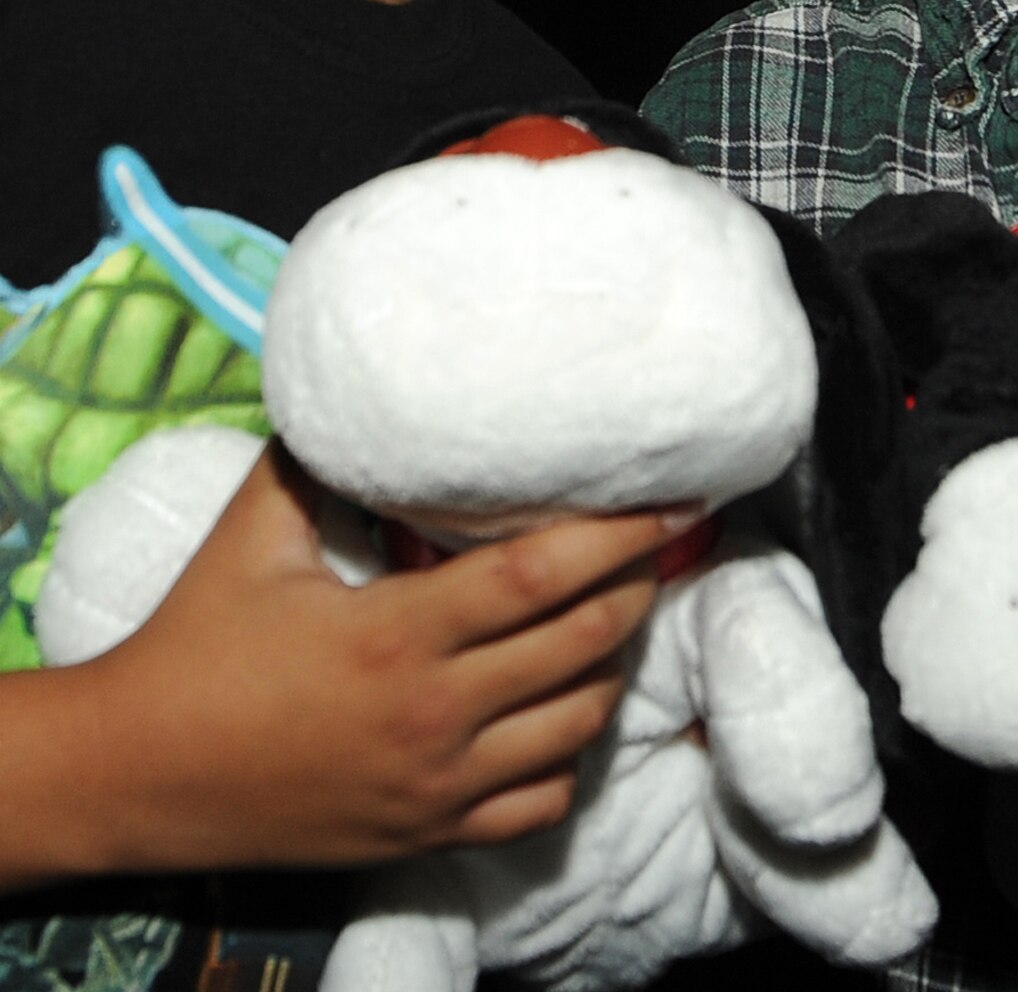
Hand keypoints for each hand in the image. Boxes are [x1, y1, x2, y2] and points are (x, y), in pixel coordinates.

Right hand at [4, 443, 668, 887]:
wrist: (138, 773)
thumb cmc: (194, 642)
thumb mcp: (252, 532)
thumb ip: (317, 460)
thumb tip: (360, 396)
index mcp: (398, 634)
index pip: (543, 576)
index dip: (619, 535)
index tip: (668, 502)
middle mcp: (433, 715)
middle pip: (582, 644)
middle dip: (637, 587)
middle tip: (659, 544)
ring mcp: (436, 785)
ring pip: (576, 726)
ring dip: (610, 665)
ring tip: (617, 612)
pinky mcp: (427, 833)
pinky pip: (538, 804)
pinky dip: (568, 755)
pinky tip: (563, 709)